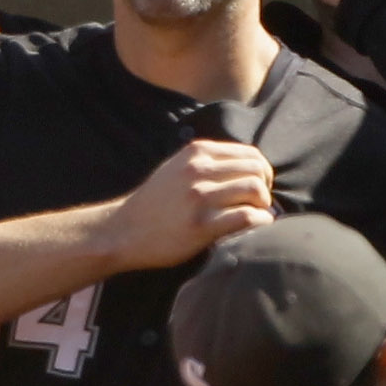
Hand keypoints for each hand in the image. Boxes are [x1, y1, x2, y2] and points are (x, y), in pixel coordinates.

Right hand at [105, 138, 273, 269]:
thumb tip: (250, 168)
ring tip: (254, 216)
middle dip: (264, 188)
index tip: (256, 187)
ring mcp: (199, 197)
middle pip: (257, 171)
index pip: (250, 154)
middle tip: (258, 204)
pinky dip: (259, 221)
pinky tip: (254, 226)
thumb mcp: (175, 169)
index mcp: (196, 153)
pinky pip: (247, 217)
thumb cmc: (153, 204)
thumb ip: (207, 163)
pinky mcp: (201, 225)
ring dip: (263, 205)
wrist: (122, 232)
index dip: (261, 171)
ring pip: (255, 191)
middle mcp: (198, 170)